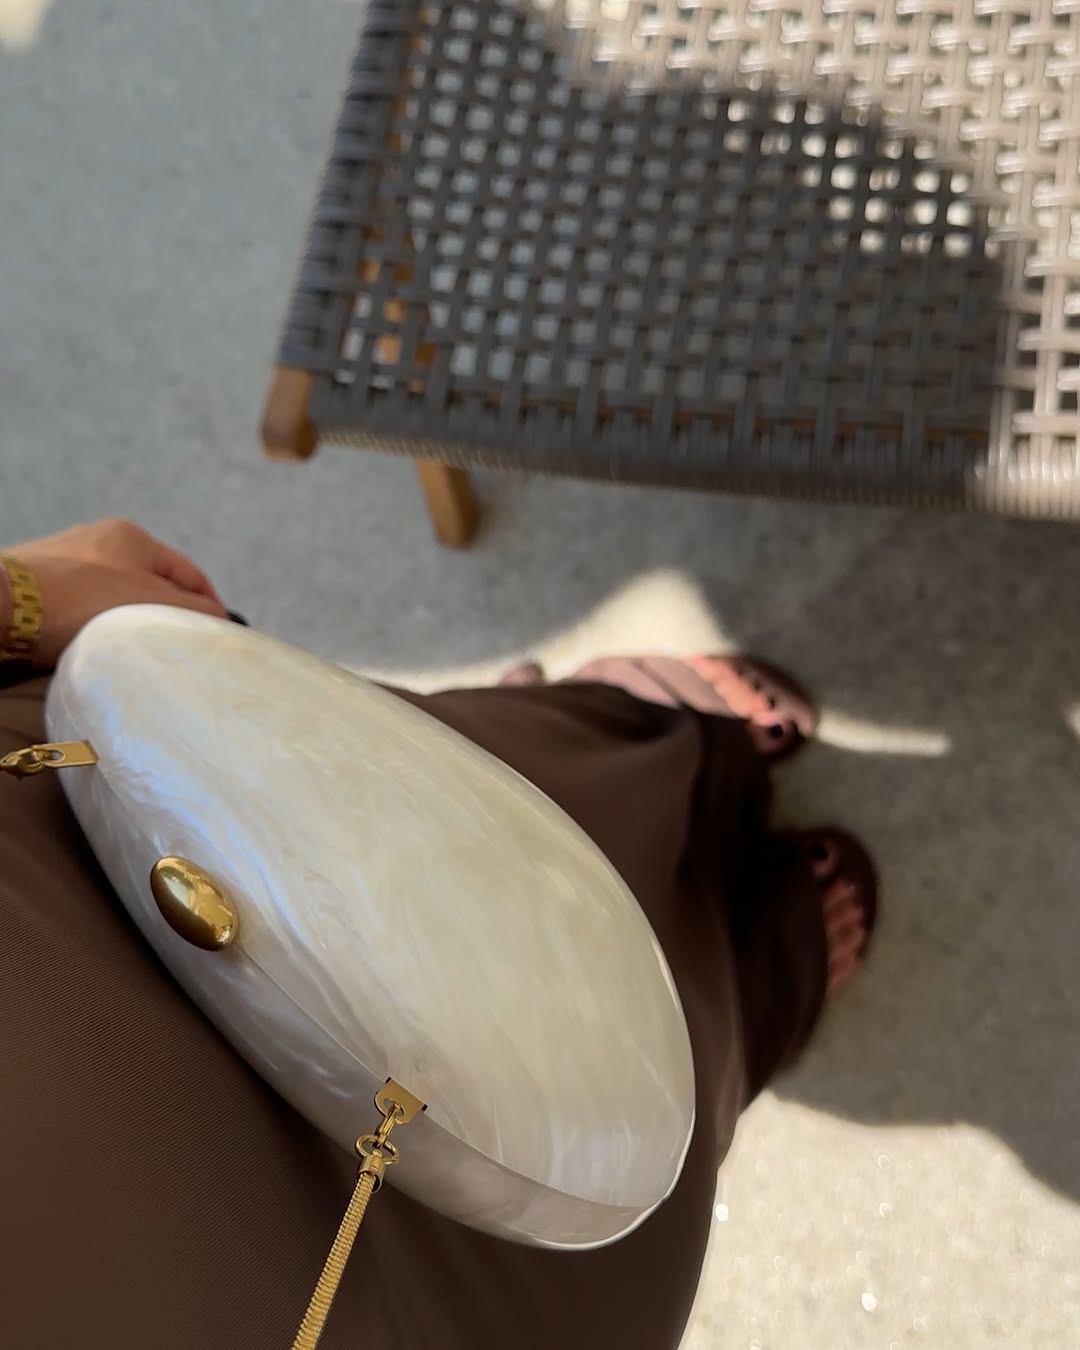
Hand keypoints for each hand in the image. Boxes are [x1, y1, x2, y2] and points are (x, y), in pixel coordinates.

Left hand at [9, 519, 229, 669]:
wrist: (1, 608)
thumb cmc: (77, 600)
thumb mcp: (148, 601)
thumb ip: (192, 608)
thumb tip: (224, 619)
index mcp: (133, 536)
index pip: (190, 573)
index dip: (210, 606)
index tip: (220, 637)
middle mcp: (100, 541)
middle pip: (154, 585)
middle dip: (170, 616)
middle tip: (181, 650)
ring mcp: (69, 561)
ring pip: (120, 598)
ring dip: (134, 624)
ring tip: (140, 653)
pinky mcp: (45, 586)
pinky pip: (88, 609)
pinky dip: (101, 628)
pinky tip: (101, 648)